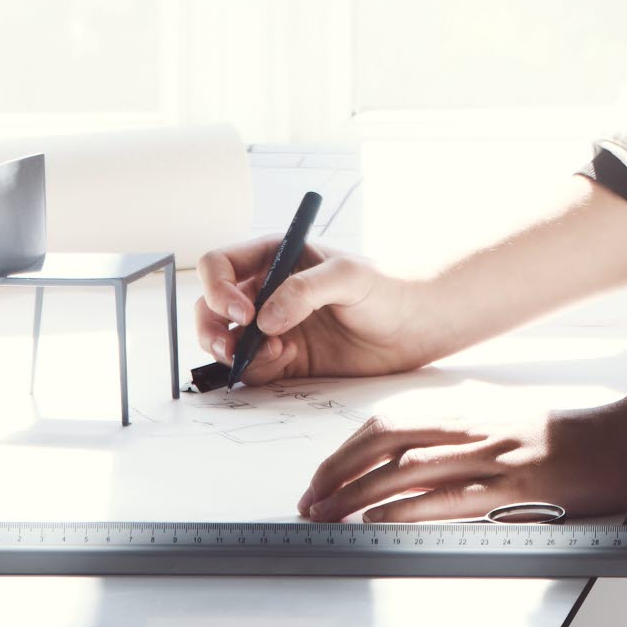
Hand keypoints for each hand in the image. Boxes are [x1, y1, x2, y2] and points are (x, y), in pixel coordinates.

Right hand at [194, 233, 431, 383]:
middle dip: (212, 327)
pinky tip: (288, 359)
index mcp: (275, 257)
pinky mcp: (285, 359)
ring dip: (233, 352)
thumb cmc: (388, 286)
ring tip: (273, 353)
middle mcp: (267, 291)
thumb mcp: (350, 275)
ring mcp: (273, 326)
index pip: (221, 265)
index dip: (218, 288)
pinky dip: (257, 369)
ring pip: (224, 340)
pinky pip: (250, 368)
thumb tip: (264, 320)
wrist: (415, 326)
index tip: (242, 312)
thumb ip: (305, 290)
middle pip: (211, 307)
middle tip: (231, 347)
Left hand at [294, 400, 626, 523]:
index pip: (391, 419)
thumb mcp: (507, 417)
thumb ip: (461, 430)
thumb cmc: (567, 436)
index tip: (321, 475)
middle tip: (310, 501)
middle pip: (388, 440)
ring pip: (408, 469)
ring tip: (327, 517)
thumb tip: (407, 457)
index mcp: (472, 406)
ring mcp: (494, 455)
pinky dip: (406, 510)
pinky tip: (379, 524)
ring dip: (359, 495)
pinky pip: (446, 499)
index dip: (347, 448)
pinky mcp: (513, 487)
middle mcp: (476, 425)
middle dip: (339, 471)